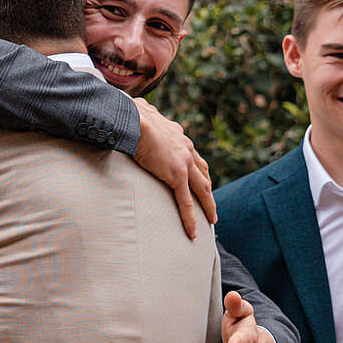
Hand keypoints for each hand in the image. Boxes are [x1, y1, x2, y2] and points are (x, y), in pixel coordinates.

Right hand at [131, 97, 213, 238]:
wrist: (133, 119)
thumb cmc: (131, 114)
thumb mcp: (142, 115)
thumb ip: (143, 118)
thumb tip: (132, 110)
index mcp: (178, 137)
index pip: (193, 157)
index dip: (197, 170)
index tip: (199, 179)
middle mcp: (187, 149)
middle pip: (203, 174)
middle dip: (208, 190)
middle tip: (212, 204)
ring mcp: (184, 163)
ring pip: (202, 189)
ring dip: (208, 205)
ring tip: (211, 219)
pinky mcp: (177, 176)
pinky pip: (186, 202)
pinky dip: (190, 218)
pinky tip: (193, 232)